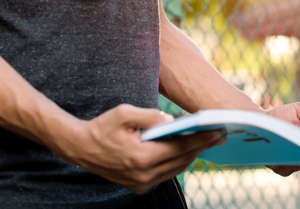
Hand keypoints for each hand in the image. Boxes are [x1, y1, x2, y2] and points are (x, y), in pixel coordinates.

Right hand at [55, 104, 224, 193]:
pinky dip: (178, 163)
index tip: (218, 131)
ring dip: (192, 156)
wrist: (79, 148)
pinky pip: (165, 174)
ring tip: (208, 141)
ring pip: (175, 170)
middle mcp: (142, 175)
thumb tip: (172, 121)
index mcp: (141, 157)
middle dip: (202, 147)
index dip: (201, 139)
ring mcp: (140, 184)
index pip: (180, 148)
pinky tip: (188, 150)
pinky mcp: (137, 187)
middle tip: (220, 135)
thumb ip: (150, 115)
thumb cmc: (102, 126)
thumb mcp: (124, 112)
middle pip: (181, 160)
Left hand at [265, 102, 299, 176]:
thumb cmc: (285, 114)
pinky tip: (282, 153)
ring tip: (295, 147)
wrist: (264, 122)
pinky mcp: (281, 168)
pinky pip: (285, 169)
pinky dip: (284, 163)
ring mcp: (294, 163)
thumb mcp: (299, 109)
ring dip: (297, 156)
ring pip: (299, 164)